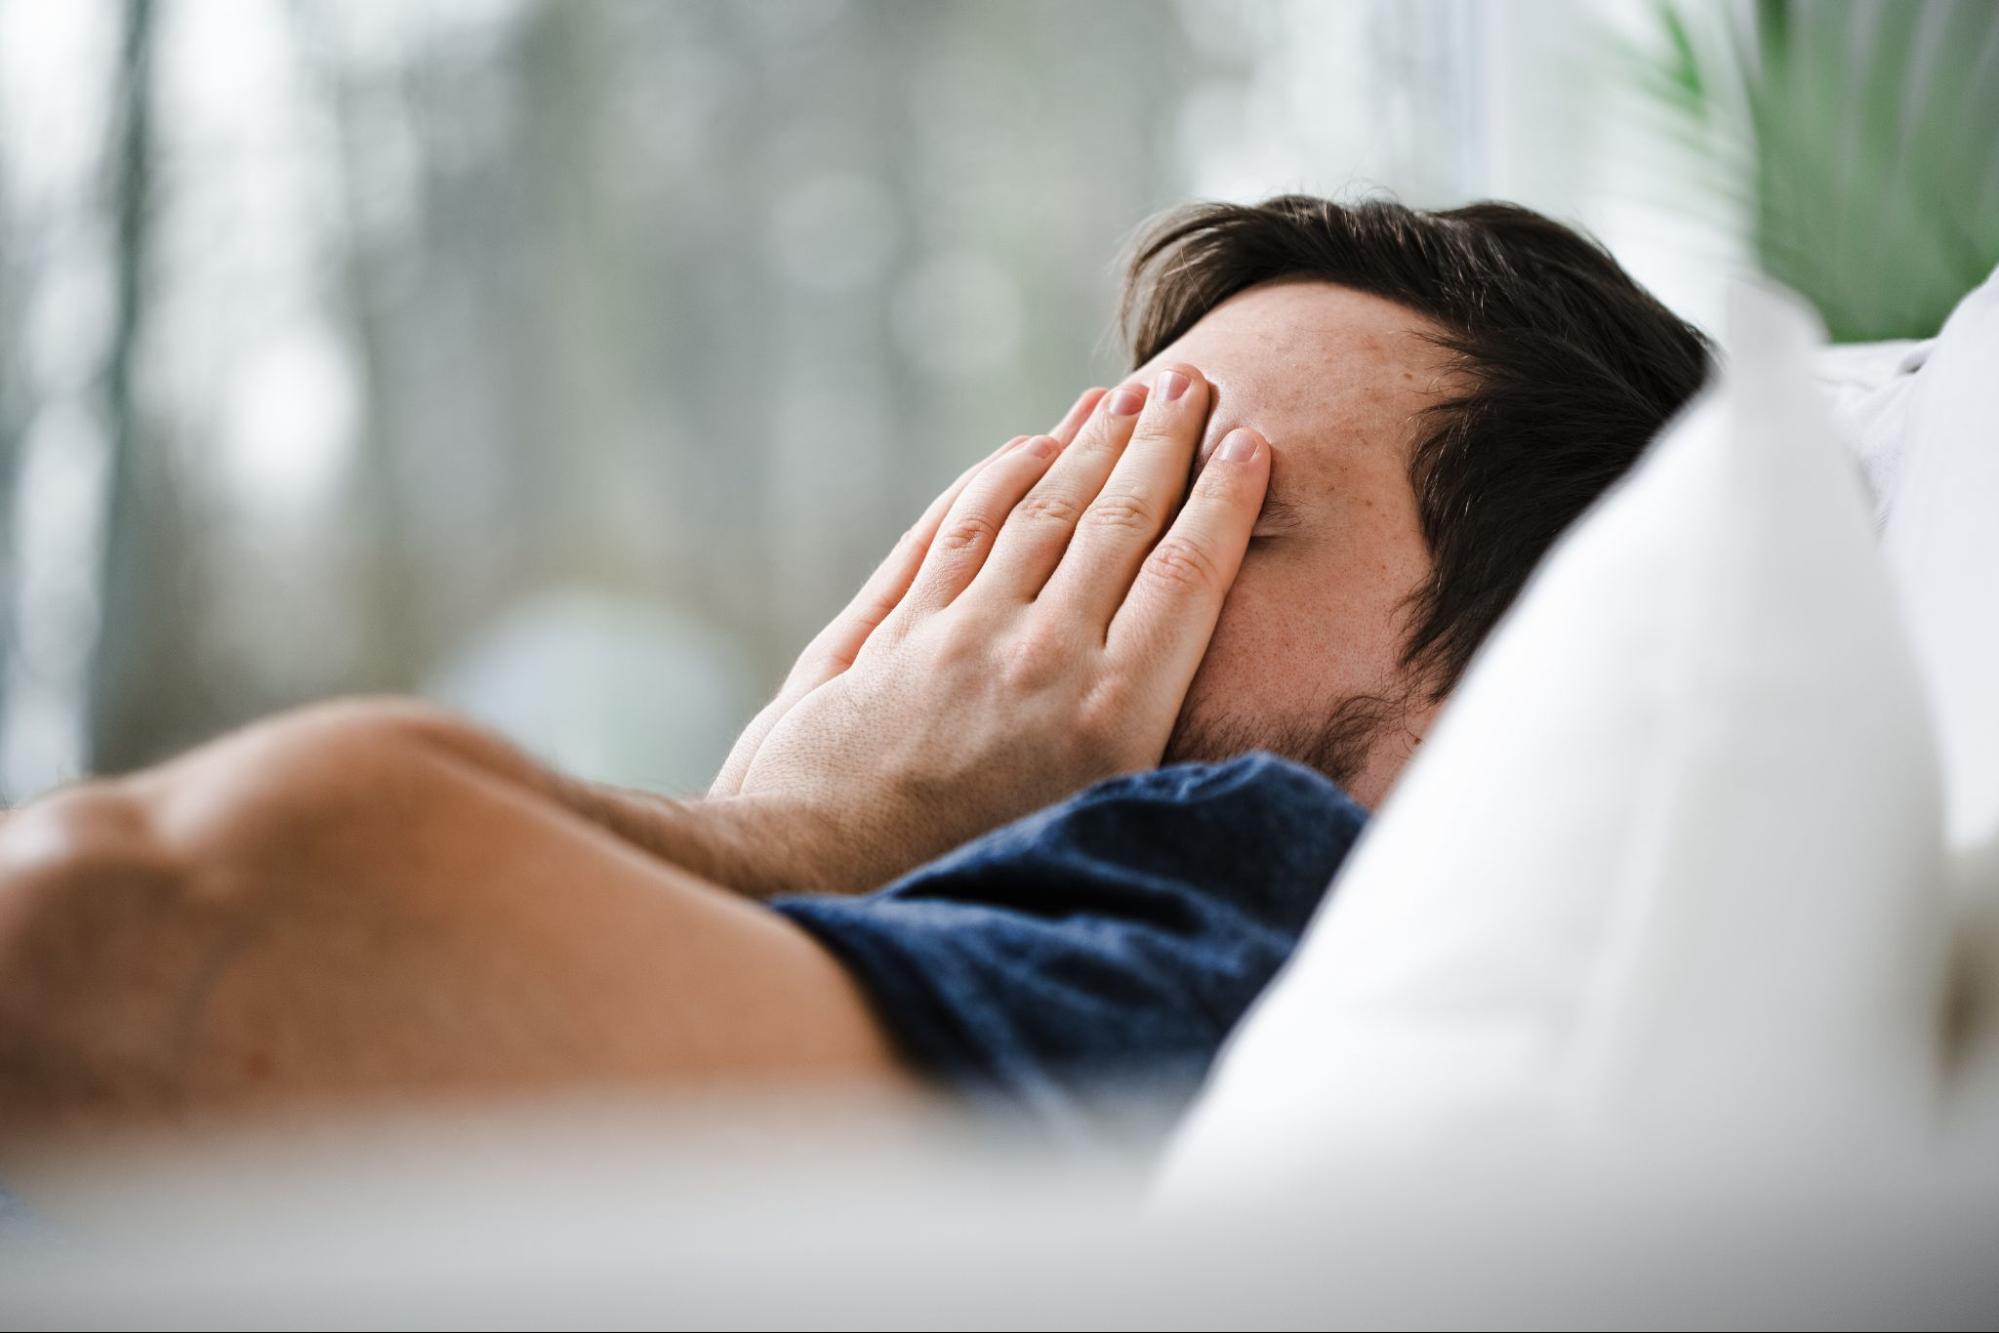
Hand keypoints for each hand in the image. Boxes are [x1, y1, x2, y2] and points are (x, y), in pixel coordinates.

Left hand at [736, 364, 1269, 889]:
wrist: (820, 881)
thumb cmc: (966, 880)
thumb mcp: (1085, 830)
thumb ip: (1137, 740)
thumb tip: (1189, 677)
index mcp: (1110, 719)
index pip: (1183, 577)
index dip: (1221, 502)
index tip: (1248, 445)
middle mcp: (1041, 660)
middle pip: (1115, 523)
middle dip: (1158, 443)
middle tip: (1190, 383)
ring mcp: (963, 636)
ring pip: (1037, 512)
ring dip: (1084, 445)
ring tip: (1120, 397)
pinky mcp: (898, 632)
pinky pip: (957, 530)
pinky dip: (996, 478)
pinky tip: (1024, 447)